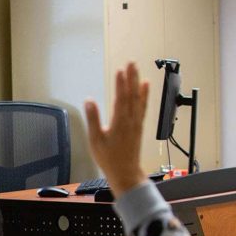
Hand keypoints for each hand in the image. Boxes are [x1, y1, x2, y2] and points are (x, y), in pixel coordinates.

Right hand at [83, 62, 149, 196]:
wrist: (126, 172)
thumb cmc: (109, 158)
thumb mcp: (95, 141)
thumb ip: (93, 120)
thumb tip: (89, 101)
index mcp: (119, 123)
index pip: (120, 98)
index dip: (120, 84)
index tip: (119, 70)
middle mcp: (131, 120)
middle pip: (132, 95)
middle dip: (131, 78)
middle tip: (131, 63)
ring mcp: (137, 122)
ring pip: (138, 98)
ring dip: (137, 82)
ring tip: (137, 70)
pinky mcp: (139, 125)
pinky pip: (143, 106)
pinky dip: (144, 95)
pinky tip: (145, 86)